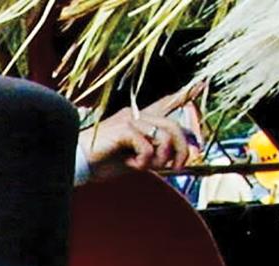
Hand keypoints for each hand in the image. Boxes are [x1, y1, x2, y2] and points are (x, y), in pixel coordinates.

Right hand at [81, 82, 202, 172]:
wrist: (77, 164)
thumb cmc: (101, 164)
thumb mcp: (132, 160)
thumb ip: (151, 157)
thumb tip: (170, 161)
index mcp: (137, 120)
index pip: (164, 105)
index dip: (183, 95)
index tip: (201, 84)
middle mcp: (135, 115)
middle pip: (172, 124)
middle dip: (181, 148)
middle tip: (177, 168)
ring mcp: (129, 120)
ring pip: (164, 133)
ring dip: (161, 156)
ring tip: (145, 166)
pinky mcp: (123, 128)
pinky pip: (147, 146)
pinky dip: (143, 161)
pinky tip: (131, 164)